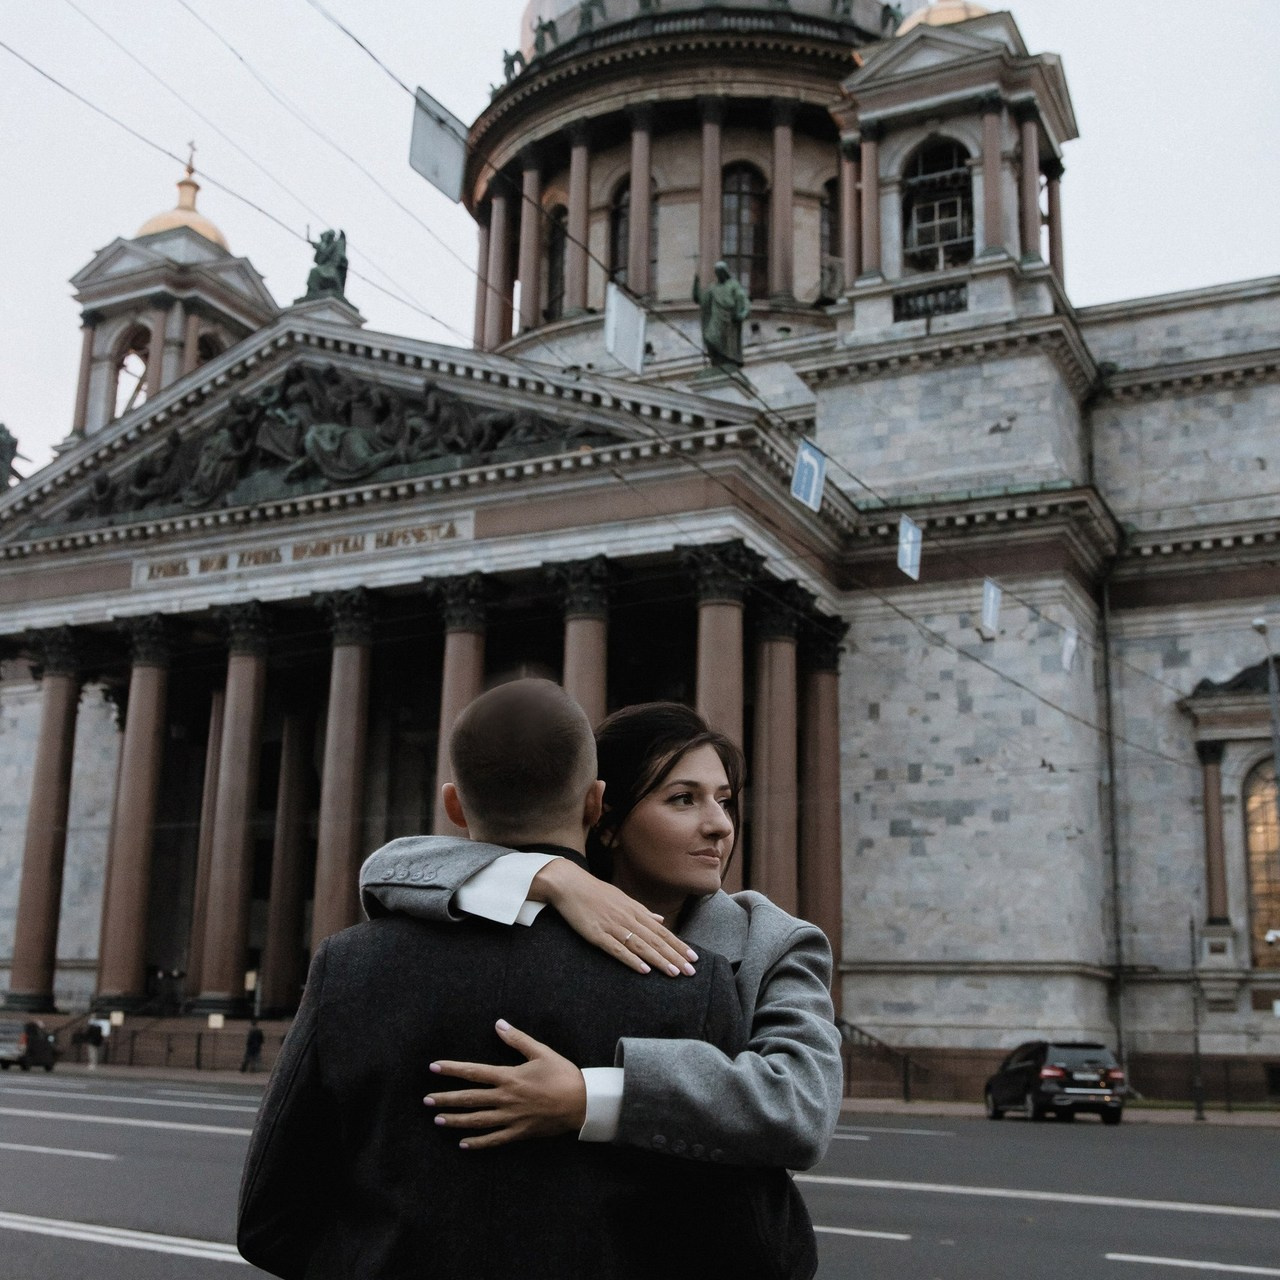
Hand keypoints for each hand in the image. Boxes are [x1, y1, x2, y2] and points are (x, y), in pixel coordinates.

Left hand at [426, 1020, 585, 1149]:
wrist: (582, 1102)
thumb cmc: (562, 1074)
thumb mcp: (541, 1051)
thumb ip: (517, 1039)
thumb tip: (498, 1024)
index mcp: (509, 1077)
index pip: (474, 1072)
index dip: (452, 1069)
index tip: (434, 1068)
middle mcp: (506, 1098)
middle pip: (470, 1099)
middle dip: (446, 1099)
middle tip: (426, 1100)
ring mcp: (511, 1118)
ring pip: (477, 1121)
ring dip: (456, 1121)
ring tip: (438, 1121)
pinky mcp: (519, 1132)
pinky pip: (494, 1140)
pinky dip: (478, 1143)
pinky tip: (463, 1144)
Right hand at [529, 859, 696, 976]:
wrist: (570, 885)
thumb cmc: (596, 893)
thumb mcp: (623, 899)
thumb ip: (643, 911)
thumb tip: (661, 919)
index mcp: (635, 910)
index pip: (662, 931)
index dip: (678, 945)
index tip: (693, 957)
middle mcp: (628, 918)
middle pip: (656, 940)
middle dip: (675, 956)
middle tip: (691, 971)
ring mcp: (613, 926)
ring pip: (641, 946)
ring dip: (659, 960)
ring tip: (674, 973)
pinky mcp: (597, 935)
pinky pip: (617, 950)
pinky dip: (632, 960)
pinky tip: (644, 969)